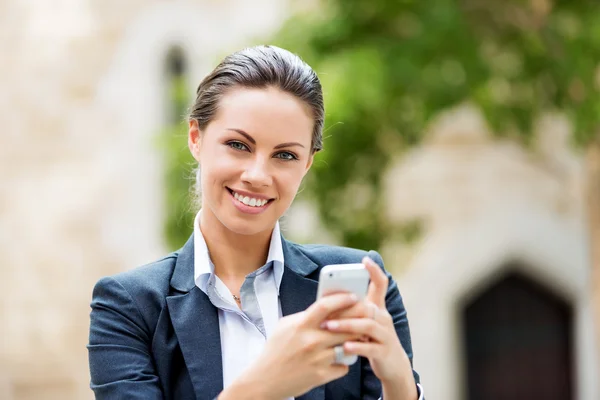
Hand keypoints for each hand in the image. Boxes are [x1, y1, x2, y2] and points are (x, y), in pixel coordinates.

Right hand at [231, 292, 361, 399]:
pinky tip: (338, 360)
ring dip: (354, 342)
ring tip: (355, 338)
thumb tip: (326, 307)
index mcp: (301, 325)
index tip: (354, 296)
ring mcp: (317, 359)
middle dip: (357, 320)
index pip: (326, 306)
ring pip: (348, 346)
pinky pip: (343, 366)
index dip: (343, 299)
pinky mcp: (321, 375)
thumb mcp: (285, 326)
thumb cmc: (275, 350)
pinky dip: (344, 362)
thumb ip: (305, 316)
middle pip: (344, 326)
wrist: (265, 380)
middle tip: (365, 317)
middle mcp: (311, 341)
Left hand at [321, 257, 413, 385]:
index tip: (365, 259)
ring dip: (347, 325)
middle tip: (326, 309)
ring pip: (368, 325)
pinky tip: (344, 347)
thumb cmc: (372, 340)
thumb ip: (351, 312)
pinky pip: (370, 348)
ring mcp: (386, 335)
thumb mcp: (364, 323)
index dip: (374, 271)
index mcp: (378, 308)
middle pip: (367, 306)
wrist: (393, 366)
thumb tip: (327, 300)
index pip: (380, 285)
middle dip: (346, 306)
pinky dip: (356, 346)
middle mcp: (384, 318)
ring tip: (329, 326)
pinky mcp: (385, 352)